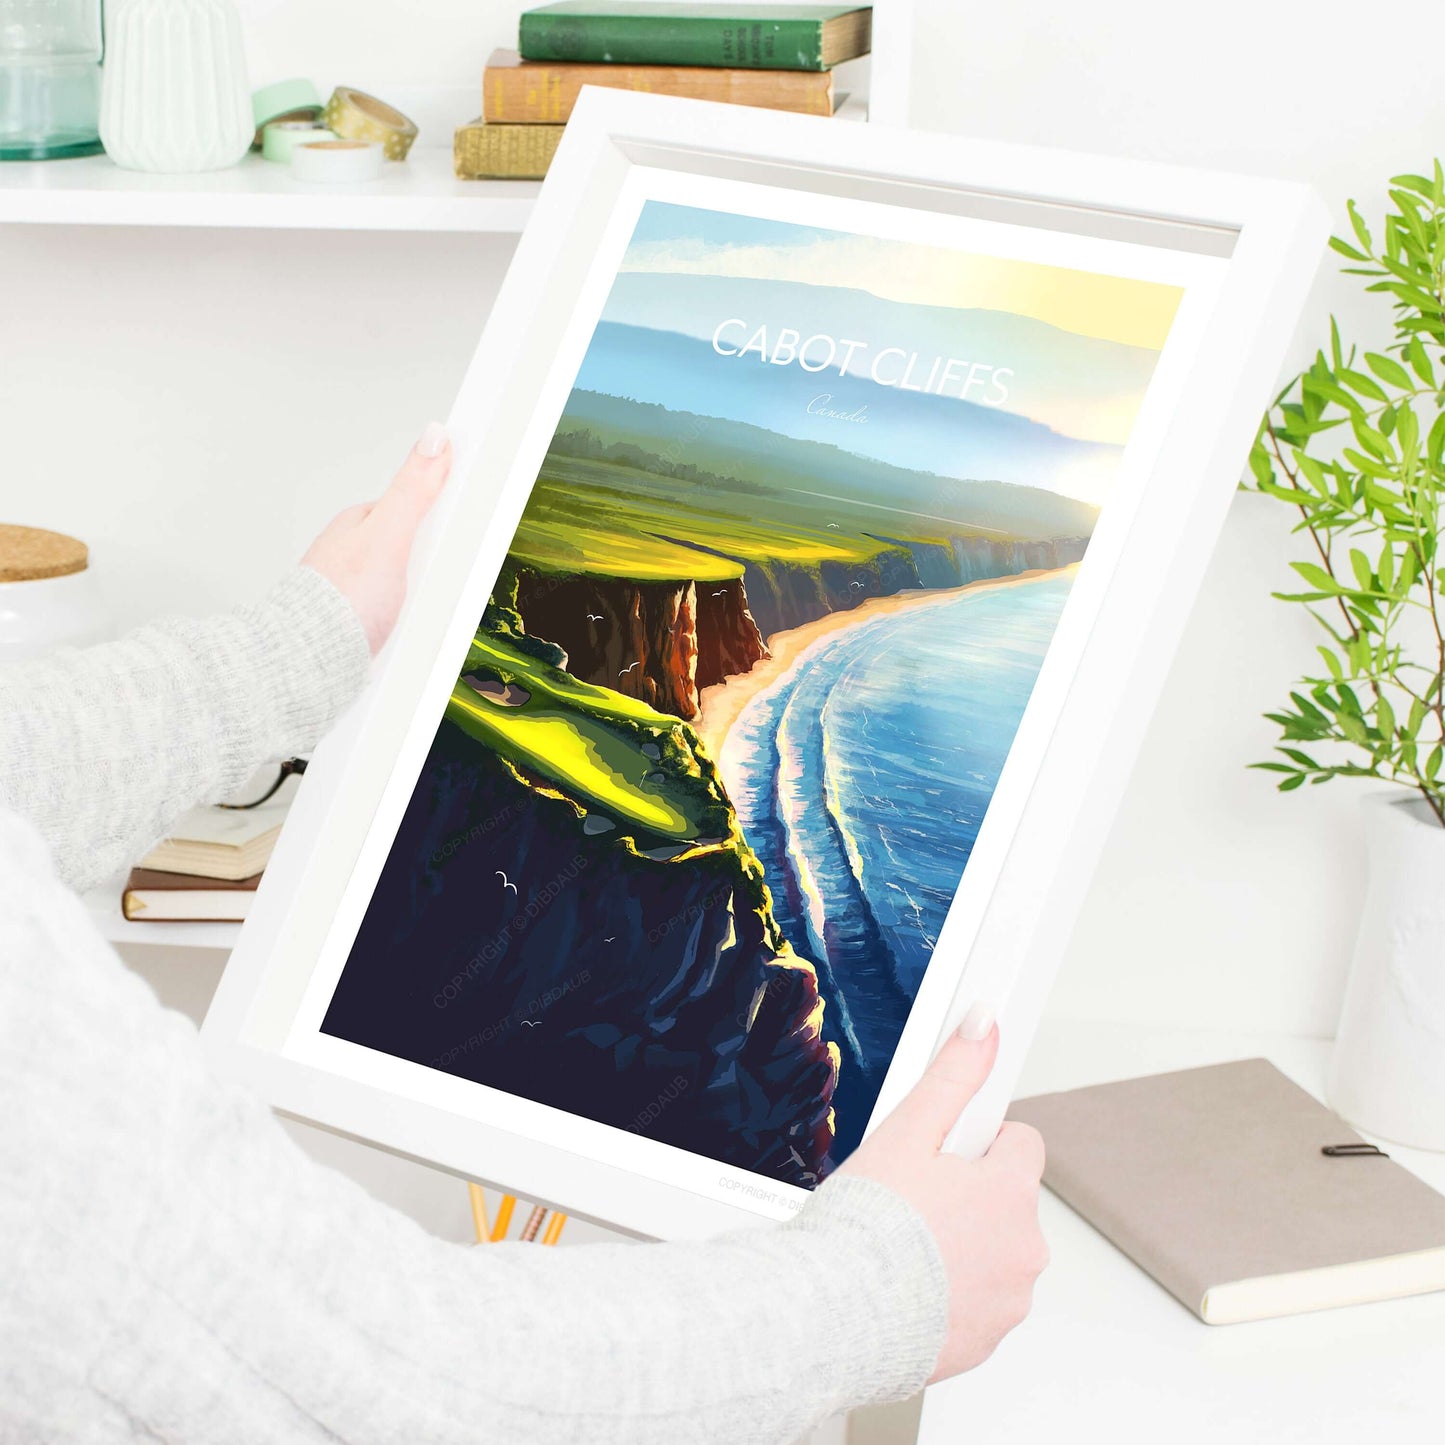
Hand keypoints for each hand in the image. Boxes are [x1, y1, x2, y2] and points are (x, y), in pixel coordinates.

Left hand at [302, 422, 451, 654]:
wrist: (309, 663)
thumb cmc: (339, 603)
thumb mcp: (387, 536)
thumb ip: (413, 490)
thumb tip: (434, 436)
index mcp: (359, 524)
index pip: (418, 506)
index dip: (447, 513)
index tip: (473, 516)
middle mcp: (354, 554)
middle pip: (418, 548)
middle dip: (437, 563)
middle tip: (445, 578)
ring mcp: (357, 589)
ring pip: (410, 586)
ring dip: (424, 600)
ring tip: (429, 611)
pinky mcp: (361, 623)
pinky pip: (400, 616)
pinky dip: (410, 622)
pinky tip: (414, 629)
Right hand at [840, 1007, 1047, 1382]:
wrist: (834, 1316)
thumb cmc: (865, 1228)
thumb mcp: (907, 1131)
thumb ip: (953, 1074)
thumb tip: (984, 1024)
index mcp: (1011, 1192)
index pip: (1022, 1144)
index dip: (977, 1142)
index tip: (943, 1154)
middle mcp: (1024, 1250)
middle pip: (1006, 1202)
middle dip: (968, 1196)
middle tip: (911, 1198)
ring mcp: (1007, 1302)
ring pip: (993, 1255)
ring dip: (960, 1247)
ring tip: (903, 1244)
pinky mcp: (983, 1342)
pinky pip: (975, 1304)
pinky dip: (948, 1296)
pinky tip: (905, 1286)